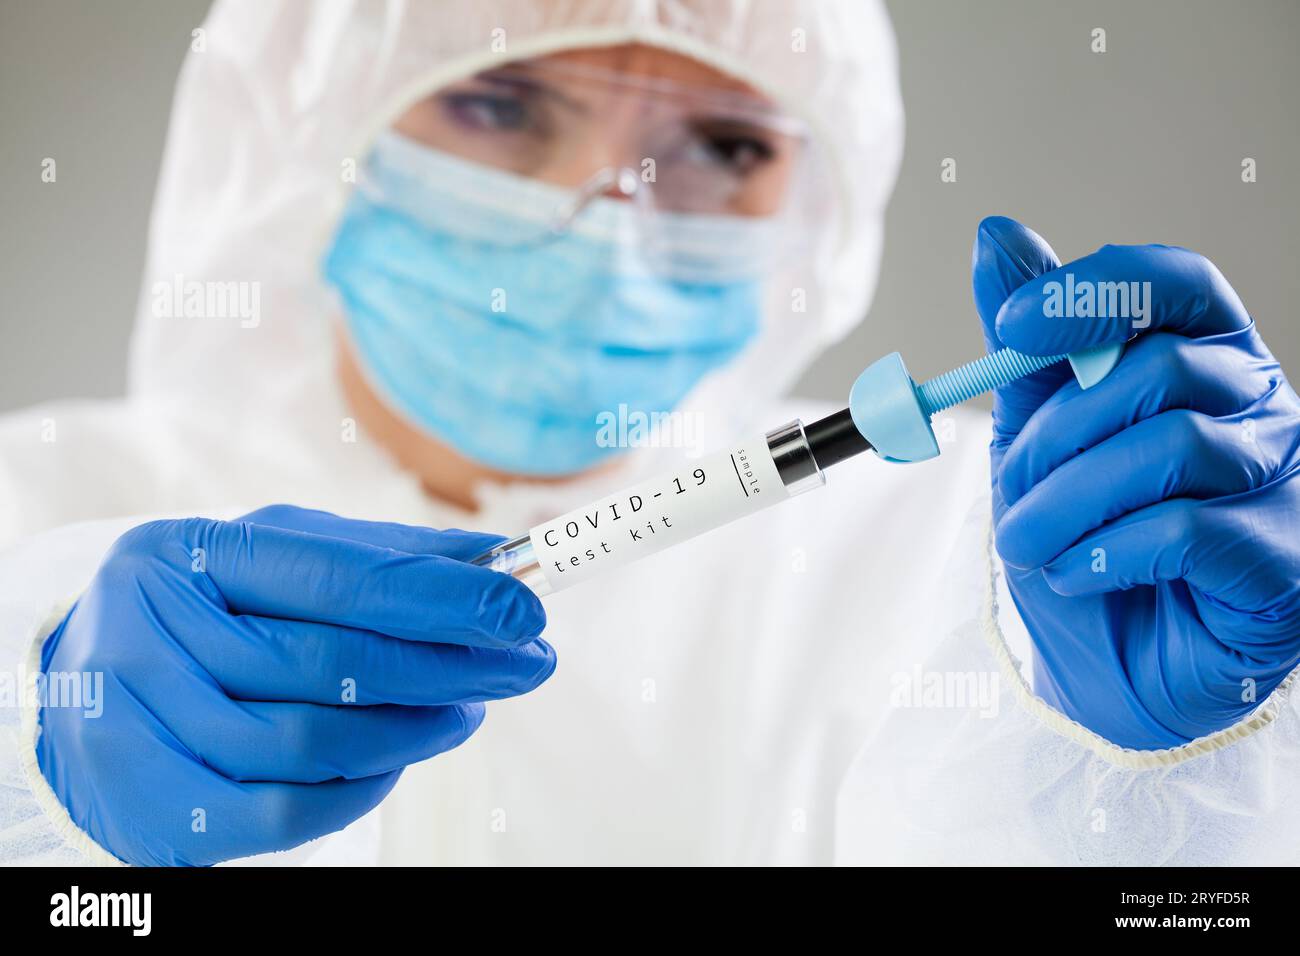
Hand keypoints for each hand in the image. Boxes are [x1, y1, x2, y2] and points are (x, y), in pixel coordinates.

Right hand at [36, 505, 552, 864]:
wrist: (90, 688)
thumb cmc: (208, 614)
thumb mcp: (281, 561)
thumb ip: (381, 559)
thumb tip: (492, 559)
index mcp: (191, 551)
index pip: (338, 576)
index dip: (441, 597)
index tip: (525, 611)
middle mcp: (152, 627)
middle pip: (331, 659)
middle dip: (447, 666)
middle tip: (524, 666)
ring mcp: (138, 718)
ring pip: (311, 739)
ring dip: (412, 732)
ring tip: (466, 713)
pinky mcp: (147, 801)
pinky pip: (283, 810)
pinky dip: (358, 789)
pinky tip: (396, 761)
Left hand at [973, 216, 1299, 748]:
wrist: (1103, 668)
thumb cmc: (1079, 538)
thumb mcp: (1035, 434)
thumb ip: (1027, 344)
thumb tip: (996, 234)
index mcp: (1202, 359)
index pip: (1175, 284)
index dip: (1094, 292)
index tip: (1011, 324)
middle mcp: (1258, 407)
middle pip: (1158, 370)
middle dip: (1055, 435)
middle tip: (1010, 490)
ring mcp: (1285, 482)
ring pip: (1171, 448)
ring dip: (1067, 502)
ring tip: (1026, 545)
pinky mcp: (1288, 563)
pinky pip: (1191, 530)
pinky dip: (1109, 553)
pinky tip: (1079, 573)